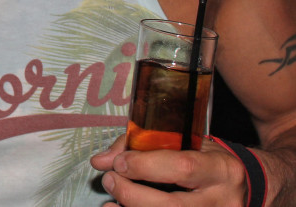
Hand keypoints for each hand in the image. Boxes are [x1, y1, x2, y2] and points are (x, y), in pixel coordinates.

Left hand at [91, 135, 246, 205]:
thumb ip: (140, 146)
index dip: (145, 166)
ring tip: (111, 199)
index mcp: (221, 169)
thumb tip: (101, 161)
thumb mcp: (184, 143)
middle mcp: (222, 200)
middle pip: (173, 206)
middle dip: (133, 194)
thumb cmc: (205, 160)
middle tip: (110, 181)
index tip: (118, 163)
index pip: (182, 167)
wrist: (242, 186)